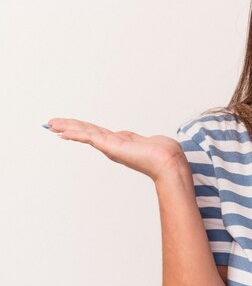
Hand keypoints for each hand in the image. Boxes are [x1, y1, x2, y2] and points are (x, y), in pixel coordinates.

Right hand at [45, 118, 186, 182]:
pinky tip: (64, 132)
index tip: (65, 127)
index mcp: (117, 143)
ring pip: (84, 133)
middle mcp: (111, 145)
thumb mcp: (145, 142)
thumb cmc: (162, 153)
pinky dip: (76, 134)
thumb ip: (137, 141)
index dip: (79, 128)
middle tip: (49, 124)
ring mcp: (110, 146)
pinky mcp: (112, 146)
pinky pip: (90, 137)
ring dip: (67, 128)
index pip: (94, 132)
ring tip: (51, 125)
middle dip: (67, 127)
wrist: (168, 161)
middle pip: (85, 132)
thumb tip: (137, 140)